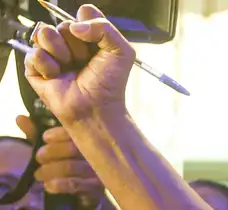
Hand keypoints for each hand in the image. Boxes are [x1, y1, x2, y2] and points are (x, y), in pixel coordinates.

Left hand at [17, 115, 103, 209]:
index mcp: (86, 141)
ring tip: (39, 174)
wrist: (77, 202)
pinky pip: (78, 185)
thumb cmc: (63, 170)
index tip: (45, 138)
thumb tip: (20, 118)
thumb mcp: (48, 150)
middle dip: (52, 152)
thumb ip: (36, 135)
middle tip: (38, 157)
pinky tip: (49, 186)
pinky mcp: (97, 191)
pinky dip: (60, 184)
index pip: (77, 132)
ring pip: (73, 166)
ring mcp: (99, 173)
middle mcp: (96, 156)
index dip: (60, 133)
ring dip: (52, 169)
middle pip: (75, 148)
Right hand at [23, 5, 135, 125]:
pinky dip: (49, 66)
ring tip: (70, 67)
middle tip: (84, 62)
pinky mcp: (35, 66)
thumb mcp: (121, 52)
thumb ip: (104, 28)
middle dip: (77, 46)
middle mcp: (68, 41)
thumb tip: (75, 26)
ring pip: (45, 33)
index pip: (82, 13)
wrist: (96, 109)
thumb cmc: (109, 83)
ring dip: (61, 52)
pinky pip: (35, 53)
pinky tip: (57, 76)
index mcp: (88, 36)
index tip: (97, 46)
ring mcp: (51, 52)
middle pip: (63, 24)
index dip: (88, 27)